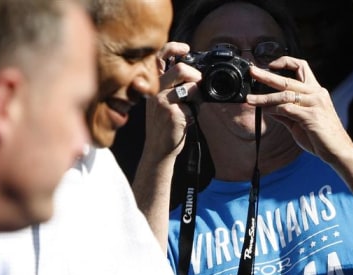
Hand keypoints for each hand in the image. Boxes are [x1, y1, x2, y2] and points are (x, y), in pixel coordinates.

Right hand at [144, 42, 202, 160]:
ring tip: (192, 107)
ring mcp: (163, 102)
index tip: (186, 49)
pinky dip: (195, 112)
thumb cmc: (164, 125)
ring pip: (191, 87)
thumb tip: (195, 74)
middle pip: (182, 69)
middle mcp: (155, 90)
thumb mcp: (162, 101)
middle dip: (196, 76)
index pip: (159, 57)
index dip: (174, 47)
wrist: (158, 149)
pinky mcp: (172, 113)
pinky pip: (193, 106)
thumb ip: (172, 86)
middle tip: (199, 85)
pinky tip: (187, 120)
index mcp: (153, 84)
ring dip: (197, 96)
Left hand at [246, 56, 352, 163]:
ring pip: (284, 95)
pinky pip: (287, 109)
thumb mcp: (300, 123)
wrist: (338, 151)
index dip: (286, 62)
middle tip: (252, 71)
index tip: (270, 65)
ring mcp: (315, 104)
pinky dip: (274, 110)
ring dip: (264, 98)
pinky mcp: (311, 116)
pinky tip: (265, 111)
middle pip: (288, 80)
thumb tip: (268, 108)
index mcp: (316, 92)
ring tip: (250, 99)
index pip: (302, 67)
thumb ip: (286, 114)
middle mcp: (316, 94)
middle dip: (267, 75)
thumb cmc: (320, 138)